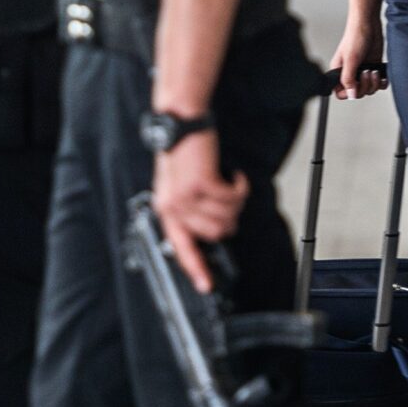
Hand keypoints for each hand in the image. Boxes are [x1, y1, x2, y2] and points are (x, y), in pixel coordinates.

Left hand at [153, 130, 247, 294]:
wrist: (180, 122)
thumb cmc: (182, 151)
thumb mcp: (177, 184)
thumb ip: (188, 208)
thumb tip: (209, 229)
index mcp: (166, 209)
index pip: (180, 247)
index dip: (195, 268)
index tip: (206, 285)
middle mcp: (174, 206)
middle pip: (214, 235)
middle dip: (230, 221)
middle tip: (232, 203)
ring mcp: (187, 196)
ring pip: (226, 218)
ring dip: (236, 203)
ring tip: (231, 186)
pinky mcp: (202, 183)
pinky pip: (234, 199)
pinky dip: (241, 187)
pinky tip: (235, 176)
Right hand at [329, 16, 384, 98]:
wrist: (369, 25)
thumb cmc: (355, 36)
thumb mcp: (350, 59)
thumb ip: (348, 79)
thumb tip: (350, 95)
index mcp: (339, 71)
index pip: (340, 92)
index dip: (348, 93)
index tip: (356, 86)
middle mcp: (350, 73)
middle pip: (357, 93)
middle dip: (364, 86)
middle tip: (366, 72)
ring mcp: (362, 71)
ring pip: (368, 89)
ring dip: (374, 83)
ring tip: (374, 70)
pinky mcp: (373, 67)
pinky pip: (378, 83)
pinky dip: (382, 82)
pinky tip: (382, 75)